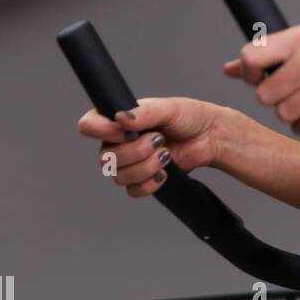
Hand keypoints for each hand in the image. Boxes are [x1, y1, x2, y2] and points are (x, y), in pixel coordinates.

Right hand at [76, 96, 223, 197]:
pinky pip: (133, 190)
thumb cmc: (189, 116)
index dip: (102, 131)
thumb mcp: (169, 108)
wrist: (210, 137)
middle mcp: (118, 142)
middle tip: (159, 140)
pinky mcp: (142, 179)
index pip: (89, 125)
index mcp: (117, 120)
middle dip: (135, 151)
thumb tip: (121, 118)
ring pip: (118, 176)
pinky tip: (165, 172)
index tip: (125, 131)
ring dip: (145, 166)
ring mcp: (129, 162)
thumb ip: (145, 113)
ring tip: (166, 154)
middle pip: (105, 157)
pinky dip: (149, 183)